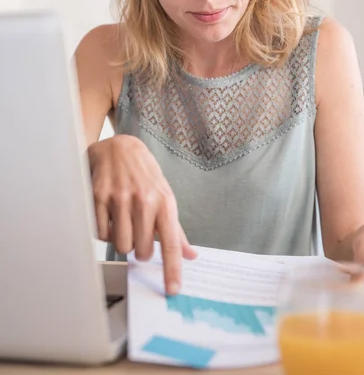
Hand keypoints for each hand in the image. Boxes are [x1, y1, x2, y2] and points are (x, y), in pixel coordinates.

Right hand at [88, 134, 196, 293]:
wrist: (120, 148)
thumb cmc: (145, 175)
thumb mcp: (165, 196)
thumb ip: (176, 229)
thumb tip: (191, 255)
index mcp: (165, 202)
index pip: (171, 243)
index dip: (172, 269)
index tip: (172, 290)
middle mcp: (144, 200)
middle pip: (141, 250)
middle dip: (139, 249)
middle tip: (138, 232)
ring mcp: (120, 198)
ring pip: (121, 245)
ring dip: (122, 240)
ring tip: (124, 222)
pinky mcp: (99, 197)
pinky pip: (101, 233)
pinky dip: (105, 231)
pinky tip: (110, 216)